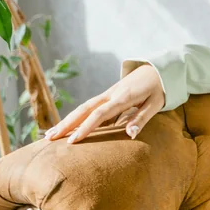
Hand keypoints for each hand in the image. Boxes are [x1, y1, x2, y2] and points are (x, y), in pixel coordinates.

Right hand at [44, 64, 165, 143]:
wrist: (158, 68)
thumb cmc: (159, 88)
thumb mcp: (156, 103)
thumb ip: (142, 118)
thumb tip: (130, 134)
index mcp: (123, 97)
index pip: (101, 114)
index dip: (86, 127)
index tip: (72, 142)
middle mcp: (111, 94)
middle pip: (85, 108)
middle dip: (67, 124)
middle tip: (49, 139)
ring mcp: (108, 93)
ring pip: (83, 106)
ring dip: (67, 120)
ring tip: (49, 135)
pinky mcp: (107, 95)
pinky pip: (88, 106)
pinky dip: (75, 116)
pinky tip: (65, 126)